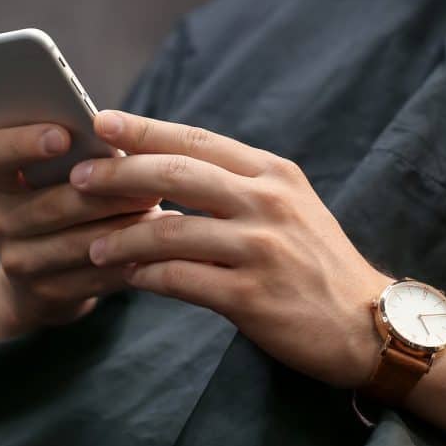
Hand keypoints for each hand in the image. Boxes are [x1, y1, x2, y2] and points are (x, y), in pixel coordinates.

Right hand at [0, 123, 173, 335]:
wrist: (45, 271)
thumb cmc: (65, 195)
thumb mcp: (60, 168)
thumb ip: (78, 148)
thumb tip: (116, 129)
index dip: (22, 143)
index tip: (63, 136)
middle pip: (51, 205)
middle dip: (107, 194)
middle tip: (151, 183)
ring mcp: (16, 260)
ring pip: (77, 244)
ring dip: (123, 229)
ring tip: (160, 216)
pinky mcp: (44, 294)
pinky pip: (92, 277)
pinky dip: (127, 262)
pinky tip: (154, 251)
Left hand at [73, 110, 393, 387]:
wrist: (367, 323)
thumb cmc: (316, 260)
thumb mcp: (289, 204)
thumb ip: (237, 183)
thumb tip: (168, 166)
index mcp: (272, 172)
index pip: (196, 139)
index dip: (145, 129)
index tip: (102, 122)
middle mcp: (267, 201)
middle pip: (175, 174)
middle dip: (118, 174)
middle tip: (78, 180)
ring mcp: (260, 248)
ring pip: (169, 230)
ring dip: (122, 236)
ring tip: (92, 245)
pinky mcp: (251, 296)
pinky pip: (179, 279)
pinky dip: (146, 276)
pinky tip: (129, 277)